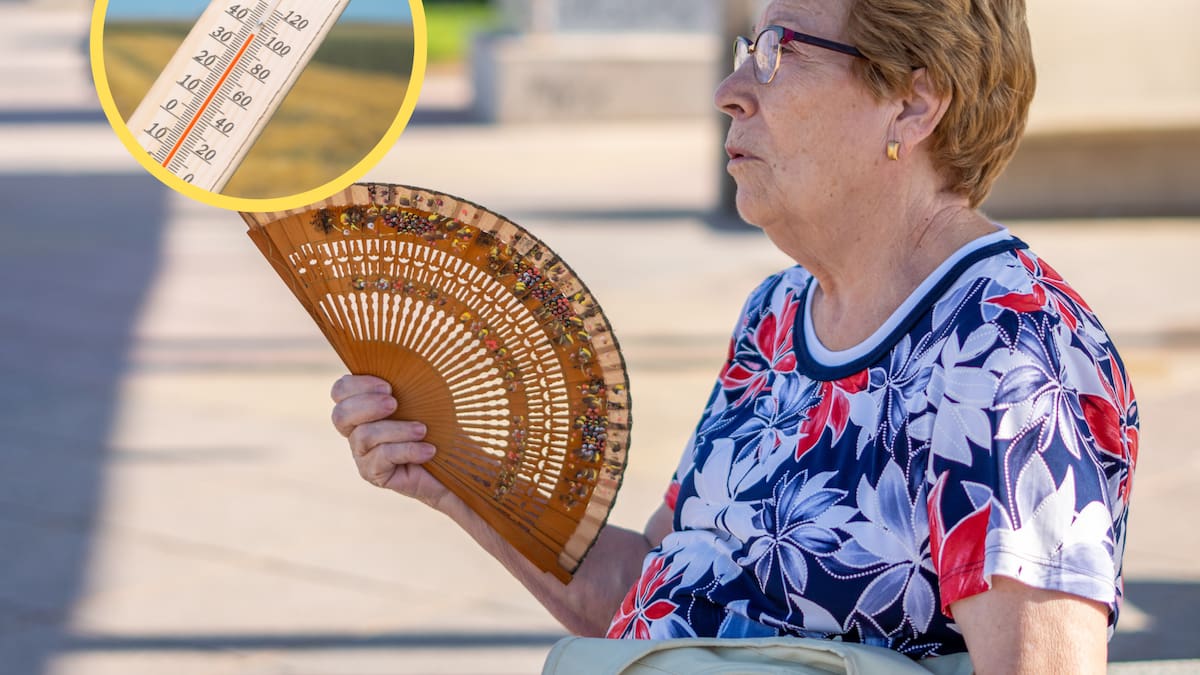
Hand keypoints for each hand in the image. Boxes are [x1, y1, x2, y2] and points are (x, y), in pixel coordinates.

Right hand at [330, 374, 451, 511]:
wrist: (456, 463)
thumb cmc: (439, 424)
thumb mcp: (423, 398)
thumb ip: (406, 381)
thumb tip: (404, 355)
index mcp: (363, 406)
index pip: (340, 391)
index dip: (357, 385)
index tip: (388, 386)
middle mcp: (356, 431)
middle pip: (340, 415)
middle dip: (367, 405)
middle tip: (394, 403)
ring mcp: (363, 455)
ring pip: (365, 436)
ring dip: (397, 429)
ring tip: (422, 430)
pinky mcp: (374, 474)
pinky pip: (382, 457)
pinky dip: (408, 450)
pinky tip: (428, 450)